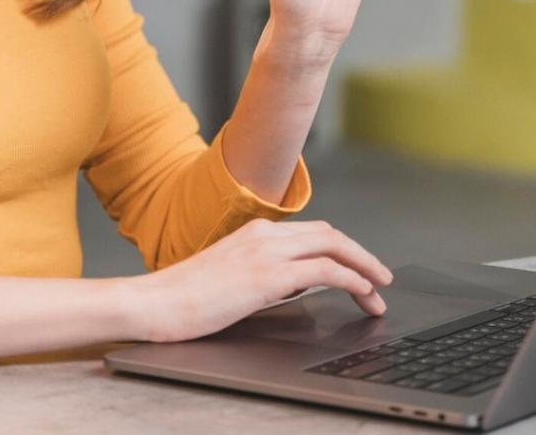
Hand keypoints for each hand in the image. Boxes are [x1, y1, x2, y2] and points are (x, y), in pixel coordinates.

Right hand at [130, 219, 393, 342]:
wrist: (153, 303)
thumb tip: (287, 287)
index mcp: (253, 232)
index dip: (342, 248)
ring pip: (333, 247)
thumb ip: (258, 274)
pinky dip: (351, 279)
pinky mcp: (267, 276)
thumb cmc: (183, 298)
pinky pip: (324, 271)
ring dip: (363, 267)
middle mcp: (264, 235)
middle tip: (381, 277)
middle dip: (361, 255)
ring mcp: (266, 253)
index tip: (359, 267)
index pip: (311, 232)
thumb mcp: (227, 277)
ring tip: (379, 290)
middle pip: (330, 235)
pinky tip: (362, 292)